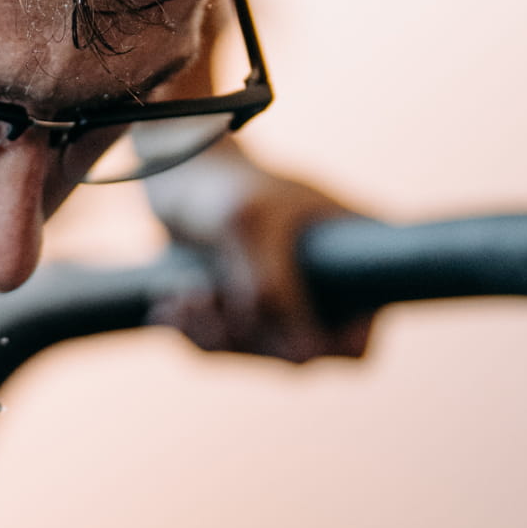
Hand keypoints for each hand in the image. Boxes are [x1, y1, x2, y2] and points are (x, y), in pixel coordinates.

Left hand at [144, 149, 374, 361]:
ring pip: (256, 354)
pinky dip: (195, 332)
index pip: (355, 341)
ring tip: (181, 297)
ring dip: (214, 335)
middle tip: (202, 297)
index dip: (320, 349)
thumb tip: (302, 357)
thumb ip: (273, 288)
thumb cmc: (225, 183)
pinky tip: (170, 303)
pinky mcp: (249, 312)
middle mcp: (328, 291)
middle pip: (298, 355)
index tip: (273, 331)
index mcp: (356, 261)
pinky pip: (225, 347)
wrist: (181, 170)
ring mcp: (289, 304)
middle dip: (246, 336)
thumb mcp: (249, 225)